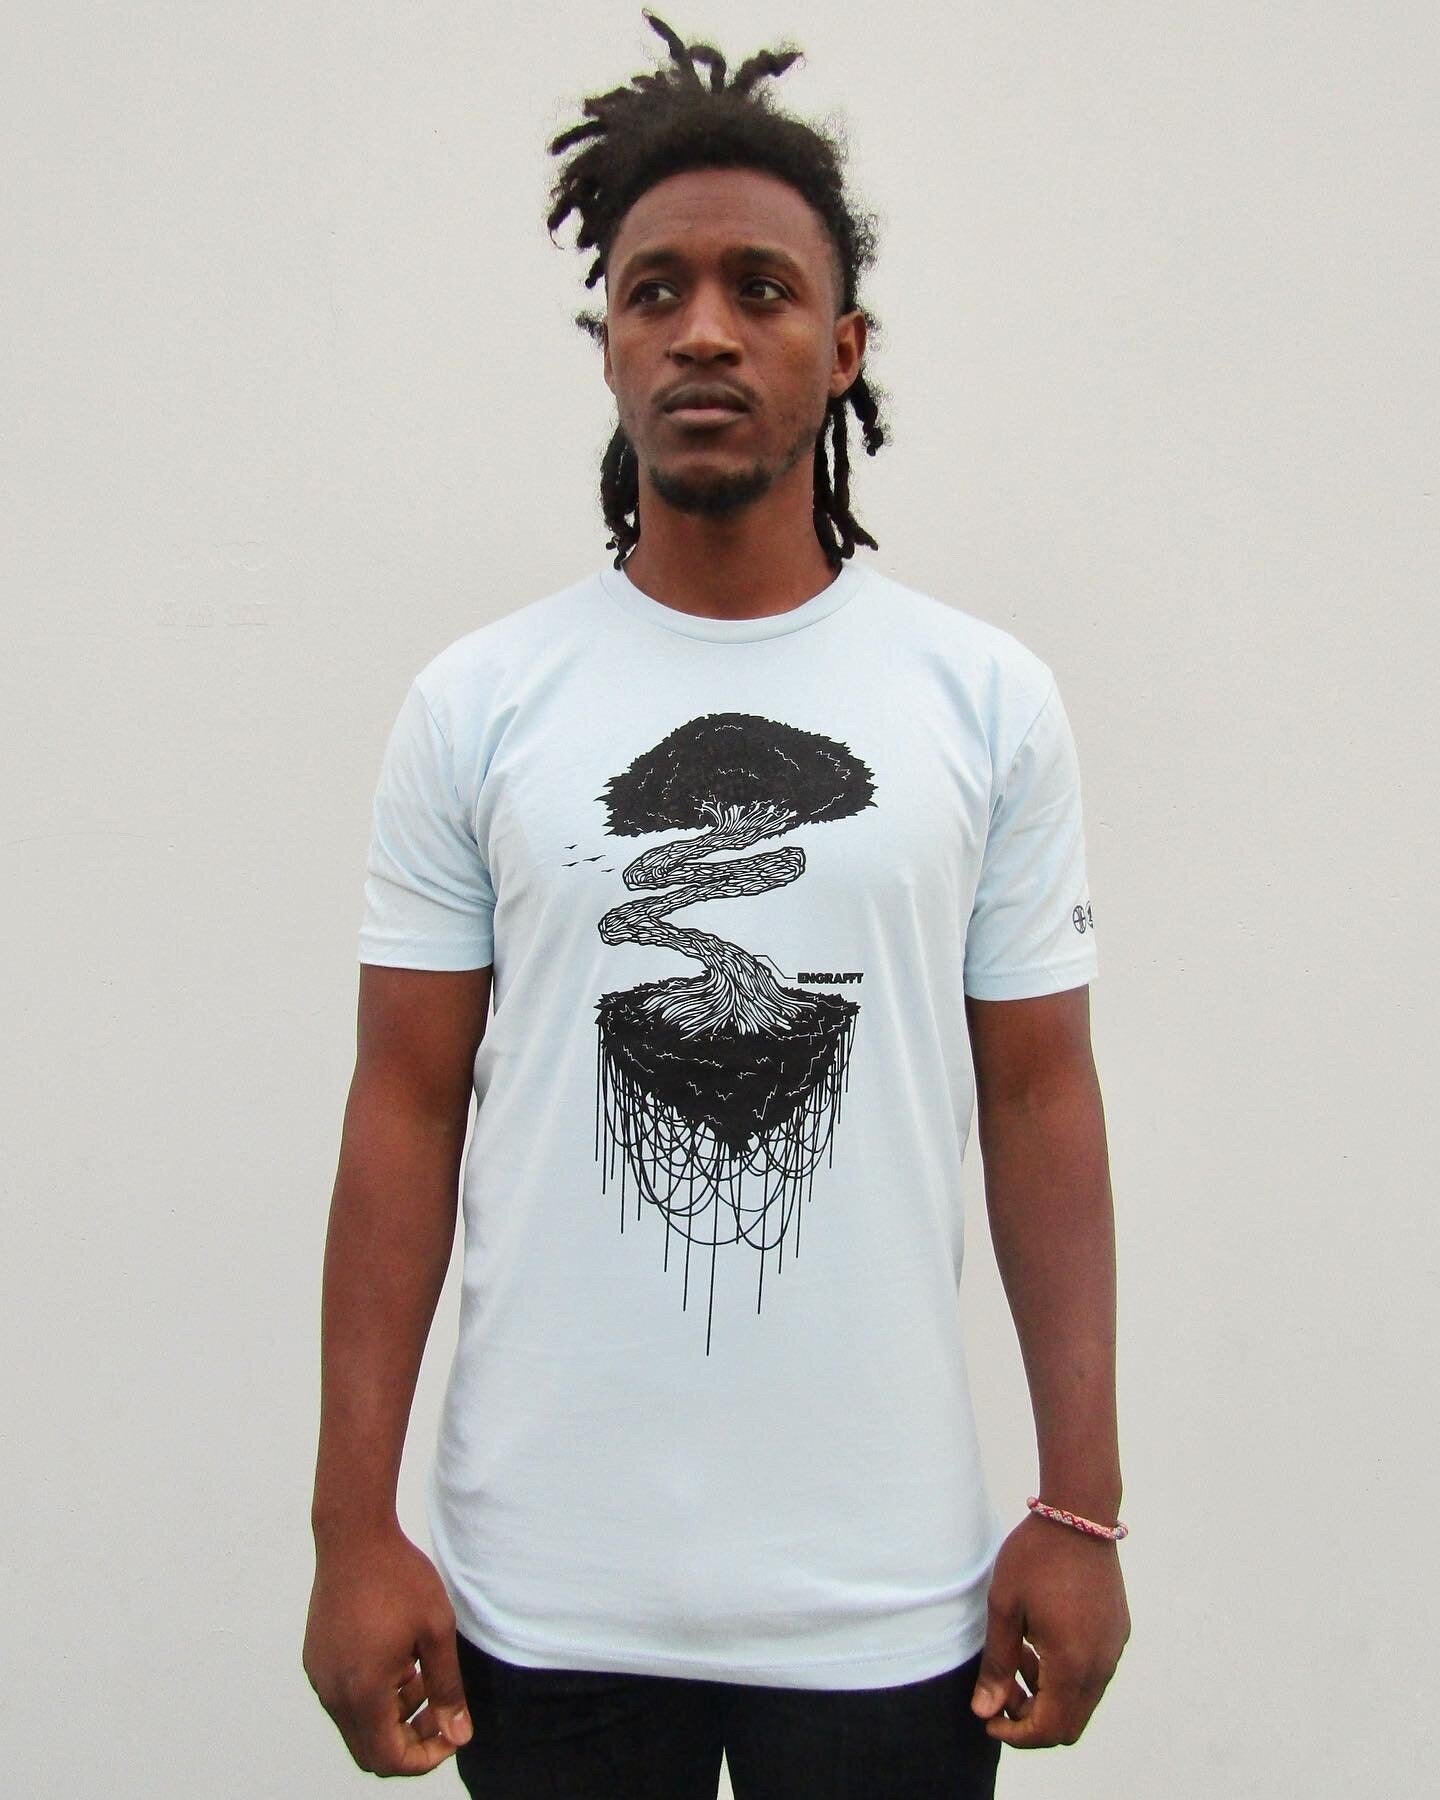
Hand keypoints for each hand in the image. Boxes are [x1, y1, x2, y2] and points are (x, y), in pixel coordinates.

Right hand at [303, 1521, 474, 1775]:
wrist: (354, 1536)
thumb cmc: (398, 1578)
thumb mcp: (436, 1631)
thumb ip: (447, 1689)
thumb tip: (459, 1734)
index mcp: (362, 1693)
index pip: (389, 1759)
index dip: (425, 1758)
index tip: (451, 1733)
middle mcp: (333, 1693)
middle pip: (370, 1749)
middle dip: (410, 1741)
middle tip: (440, 1713)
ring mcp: (320, 1676)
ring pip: (357, 1724)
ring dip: (392, 1716)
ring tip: (423, 1678)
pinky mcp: (316, 1658)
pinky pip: (345, 1697)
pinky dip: (373, 1695)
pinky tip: (399, 1660)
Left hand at [970, 1512, 1130, 1747]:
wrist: (1079, 1514)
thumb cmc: (1035, 1556)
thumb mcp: (1005, 1607)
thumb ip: (997, 1663)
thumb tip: (984, 1711)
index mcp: (1072, 1663)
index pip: (1048, 1729)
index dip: (1016, 1735)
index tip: (988, 1719)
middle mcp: (1101, 1665)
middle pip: (1068, 1723)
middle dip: (1031, 1719)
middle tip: (1000, 1692)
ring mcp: (1113, 1649)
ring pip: (1081, 1700)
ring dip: (1047, 1695)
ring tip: (1016, 1659)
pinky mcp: (1117, 1633)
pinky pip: (1092, 1674)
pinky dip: (1065, 1675)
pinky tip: (1039, 1642)